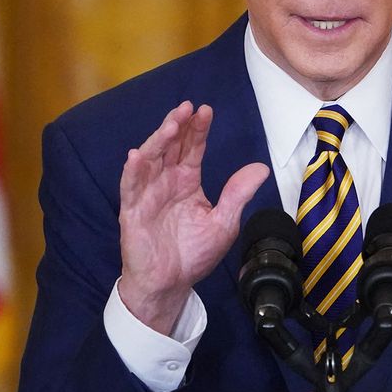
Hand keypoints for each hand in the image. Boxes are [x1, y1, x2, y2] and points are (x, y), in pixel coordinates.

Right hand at [117, 101, 269, 333]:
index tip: (206, 110)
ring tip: (171, 125)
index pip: (192, 149)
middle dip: (178, 125)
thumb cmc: (193, 253)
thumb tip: (261, 167)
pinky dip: (132, 171)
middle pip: (170, 147)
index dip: (198, 130)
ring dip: (158, 140)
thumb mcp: (224, 221)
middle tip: (187, 107)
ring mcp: (147, 194)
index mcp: (187, 182)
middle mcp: (166, 182)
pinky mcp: (132, 210)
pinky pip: (130, 187)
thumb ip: (238, 193)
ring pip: (150, 159)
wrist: (170, 284)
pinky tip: (137, 155)